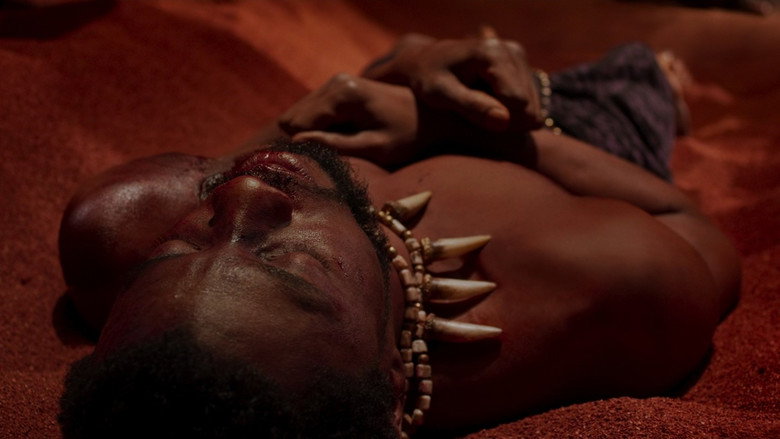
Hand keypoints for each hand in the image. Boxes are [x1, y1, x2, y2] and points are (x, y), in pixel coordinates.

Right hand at [278, 73, 418, 165]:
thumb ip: (336, 145)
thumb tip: (296, 142)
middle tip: (324, 163)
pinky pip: (313, 112)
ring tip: (334, 152)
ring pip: (301, 114)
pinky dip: (318, 128)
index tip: (316, 167)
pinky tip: (338, 142)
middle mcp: (336, 82)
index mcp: (343, 95)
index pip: (298, 124)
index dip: (302, 149)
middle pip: (295, 117)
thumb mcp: (374, 148)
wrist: (432, 115)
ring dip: (310, 135)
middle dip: (304, 141)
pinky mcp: (339, 86)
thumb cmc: (408, 136)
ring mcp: (336, 81)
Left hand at [363, 32, 542, 132]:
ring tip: (478, 115)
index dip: (502, 124)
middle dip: (507, 121)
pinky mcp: (520, 64)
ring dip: (510, 117)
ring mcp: (518, 56)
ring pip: (532, 104)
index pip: (517, 101)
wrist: (426, 61)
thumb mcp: (440, 95)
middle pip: (528, 104)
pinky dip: (511, 111)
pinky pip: (529, 100)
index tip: (477, 129)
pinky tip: (487, 109)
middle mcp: (511, 50)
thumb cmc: (427, 80)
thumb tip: (505, 121)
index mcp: (492, 54)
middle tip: (475, 123)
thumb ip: (471, 106)